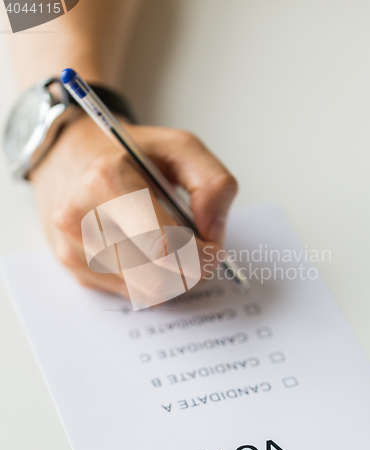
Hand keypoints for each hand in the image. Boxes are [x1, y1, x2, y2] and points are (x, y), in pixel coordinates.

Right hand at [30, 114, 237, 303]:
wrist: (67, 158)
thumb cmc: (127, 153)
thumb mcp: (180, 147)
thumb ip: (213, 183)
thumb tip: (214, 232)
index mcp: (108, 181)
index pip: (164, 247)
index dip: (200, 258)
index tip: (214, 249)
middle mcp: (82, 219)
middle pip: (156, 279)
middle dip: (190, 273)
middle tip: (200, 252)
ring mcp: (73, 248)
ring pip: (146, 293)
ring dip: (171, 277)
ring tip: (171, 246)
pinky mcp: (73, 268)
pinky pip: (129, 294)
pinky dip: (148, 279)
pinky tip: (144, 250)